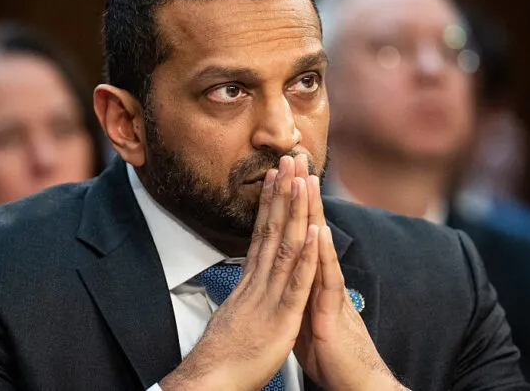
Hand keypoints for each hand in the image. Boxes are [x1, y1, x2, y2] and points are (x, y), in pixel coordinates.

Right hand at [160, 156, 319, 390]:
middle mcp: (259, 280)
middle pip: (273, 229)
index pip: (261, 233)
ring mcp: (271, 296)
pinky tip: (316, 232)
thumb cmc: (225, 353)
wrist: (213, 379)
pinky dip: (308, 256)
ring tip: (302, 180)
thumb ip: (243, 294)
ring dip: (296, 211)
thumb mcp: (235, 314)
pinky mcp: (283, 317)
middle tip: (289, 159)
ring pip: (286, 246)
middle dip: (283, 193)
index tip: (275, 176)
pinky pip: (297, 282)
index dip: (270, 203)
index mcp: (250, 281)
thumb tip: (244, 281)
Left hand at [294, 160, 405, 389]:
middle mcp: (320, 277)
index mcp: (308, 277)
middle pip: (308, 227)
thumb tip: (283, 276)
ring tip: (306, 181)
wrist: (356, 380)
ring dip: (312, 212)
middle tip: (294, 158)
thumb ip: (295, 290)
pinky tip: (321, 232)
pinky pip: (327, 281)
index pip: (296, 232)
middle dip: (299, 193)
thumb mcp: (303, 314)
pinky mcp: (334, 312)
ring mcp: (329, 292)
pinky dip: (323, 255)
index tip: (278, 174)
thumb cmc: (330, 351)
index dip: (286, 204)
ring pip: (320, 245)